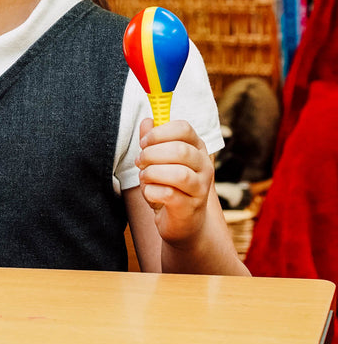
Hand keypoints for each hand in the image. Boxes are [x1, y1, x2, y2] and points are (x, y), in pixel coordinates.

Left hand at [135, 118, 212, 246]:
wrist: (182, 223)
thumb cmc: (168, 185)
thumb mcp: (158, 160)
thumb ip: (152, 140)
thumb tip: (147, 120)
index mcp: (196, 148)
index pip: (184, 128)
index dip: (159, 132)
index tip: (144, 142)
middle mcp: (204, 166)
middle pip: (180, 150)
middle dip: (152, 154)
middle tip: (140, 161)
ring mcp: (200, 188)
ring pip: (178, 174)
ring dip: (152, 173)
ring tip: (145, 177)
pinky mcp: (190, 207)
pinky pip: (169, 194)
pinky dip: (152, 191)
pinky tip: (150, 193)